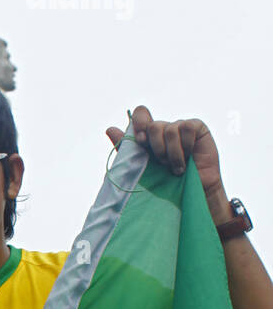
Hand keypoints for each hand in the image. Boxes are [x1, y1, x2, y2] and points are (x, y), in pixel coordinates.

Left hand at [106, 105, 223, 200]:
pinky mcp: (197, 127)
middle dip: (156, 148)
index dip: (139, 122)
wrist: (189, 194)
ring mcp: (180, 126)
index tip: (140, 141)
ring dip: (172, 153)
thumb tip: (109, 129)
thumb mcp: (142, 168)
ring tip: (176, 168)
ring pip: (170, 129)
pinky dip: (186, 145)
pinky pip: (187, 127)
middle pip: (153, 125)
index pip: (141, 114)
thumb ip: (127, 149)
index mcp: (149, 136)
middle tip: (162, 164)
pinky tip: (189, 157)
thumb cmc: (165, 184)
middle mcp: (164, 129)